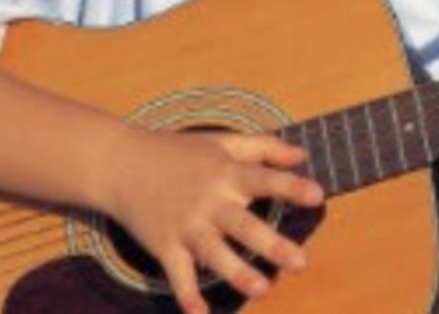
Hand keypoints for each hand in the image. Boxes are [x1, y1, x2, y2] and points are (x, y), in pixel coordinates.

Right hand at [96, 127, 324, 313]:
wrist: (119, 163)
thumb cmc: (177, 151)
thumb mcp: (222, 142)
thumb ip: (263, 147)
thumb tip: (302, 155)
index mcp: (226, 173)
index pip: (264, 179)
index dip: (291, 187)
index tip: (318, 196)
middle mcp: (208, 201)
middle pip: (243, 225)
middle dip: (271, 244)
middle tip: (299, 262)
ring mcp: (185, 226)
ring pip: (214, 253)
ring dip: (237, 272)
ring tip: (262, 289)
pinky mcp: (163, 245)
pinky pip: (177, 274)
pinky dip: (187, 295)